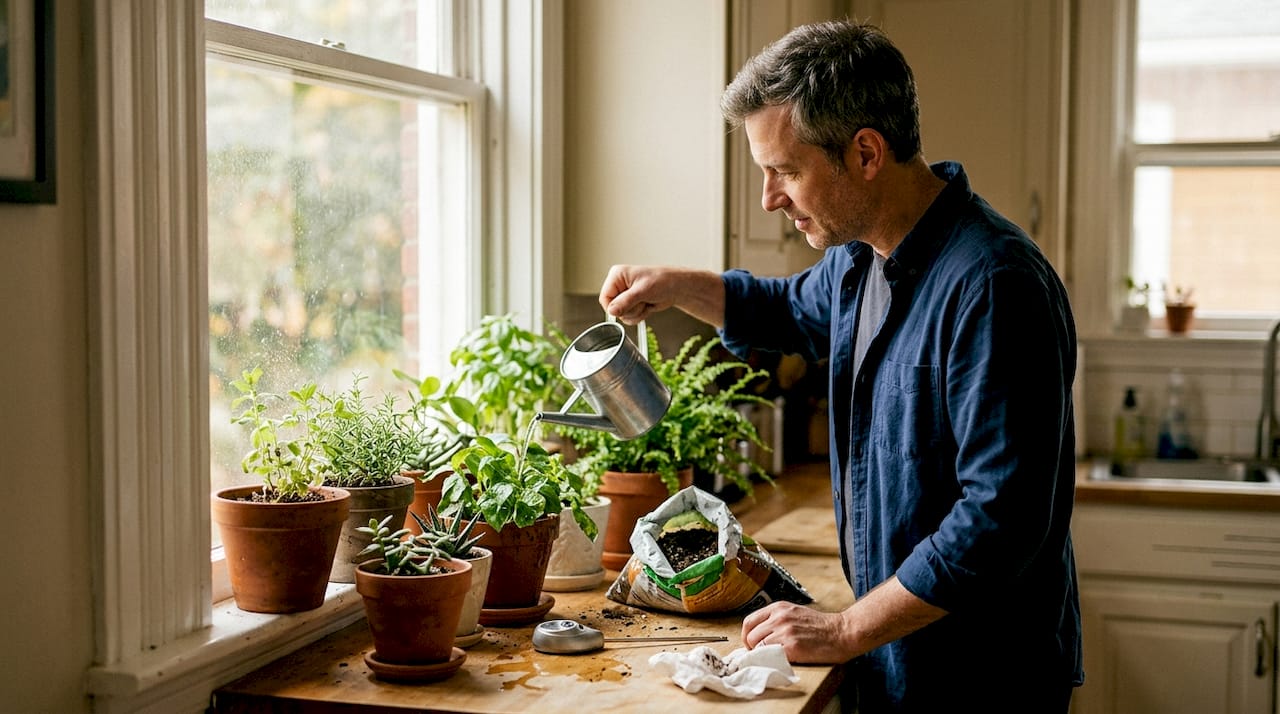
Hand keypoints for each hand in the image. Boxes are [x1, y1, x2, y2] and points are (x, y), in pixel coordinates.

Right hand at [598, 265, 725, 327]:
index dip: (614, 307)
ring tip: (646, 302)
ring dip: (636, 313)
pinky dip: (639, 315)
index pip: (604, 298)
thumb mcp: (642, 291)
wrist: (676, 287)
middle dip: (629, 309)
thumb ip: (625, 302)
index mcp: (617, 275)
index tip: (625, 308)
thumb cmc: (662, 281)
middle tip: (642, 301)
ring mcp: (625, 295)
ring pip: (621, 315)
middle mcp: (619, 285)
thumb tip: (611, 311)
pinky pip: (629, 317)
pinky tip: (647, 306)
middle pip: (612, 308)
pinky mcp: (632, 303)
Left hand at [740, 601, 856, 663]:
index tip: (752, 645)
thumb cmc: (821, 626)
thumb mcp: (795, 614)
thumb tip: (759, 634)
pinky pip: (770, 656)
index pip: (749, 621)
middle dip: (753, 648)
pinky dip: (771, 661)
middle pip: (750, 636)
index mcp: (778, 608)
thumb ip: (776, 620)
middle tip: (762, 655)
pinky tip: (781, 660)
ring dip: (762, 655)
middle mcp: (779, 617)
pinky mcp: (792, 646)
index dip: (747, 636)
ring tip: (773, 658)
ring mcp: (785, 632)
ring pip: (758, 647)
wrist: (842, 632)